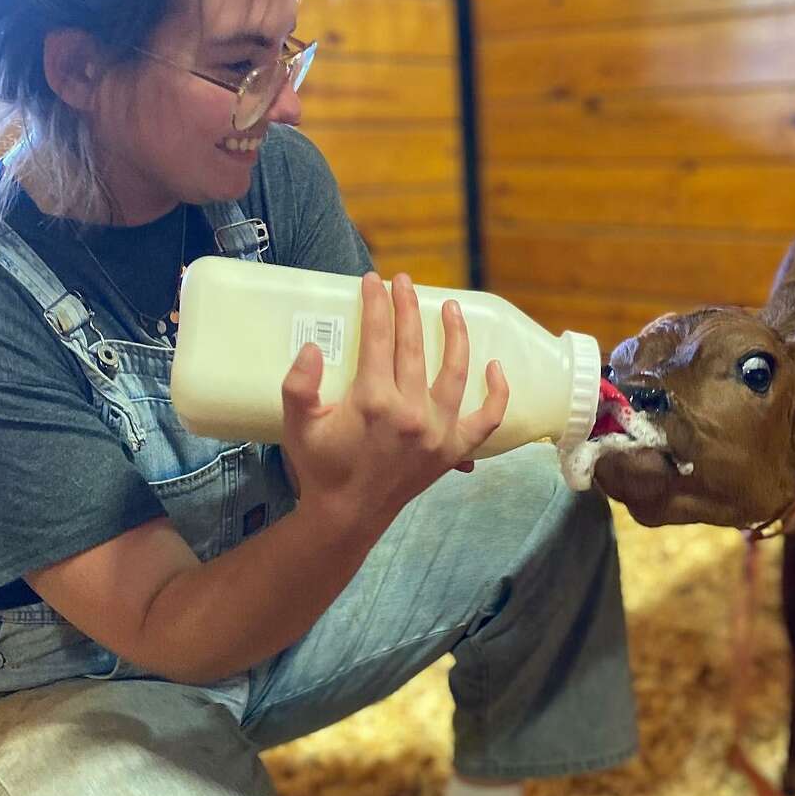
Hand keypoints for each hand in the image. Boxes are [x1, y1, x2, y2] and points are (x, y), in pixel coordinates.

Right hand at [279, 272, 508, 527]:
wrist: (347, 515)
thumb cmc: (321, 467)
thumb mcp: (297, 425)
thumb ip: (297, 386)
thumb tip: (311, 348)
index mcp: (373, 402)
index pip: (378, 338)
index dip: (376, 304)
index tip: (374, 280)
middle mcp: (411, 413)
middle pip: (414, 346)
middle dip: (408, 307)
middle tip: (405, 282)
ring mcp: (438, 432)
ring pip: (456, 372)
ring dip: (456, 335)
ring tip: (451, 308)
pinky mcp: (454, 450)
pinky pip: (487, 420)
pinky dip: (497, 394)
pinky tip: (495, 366)